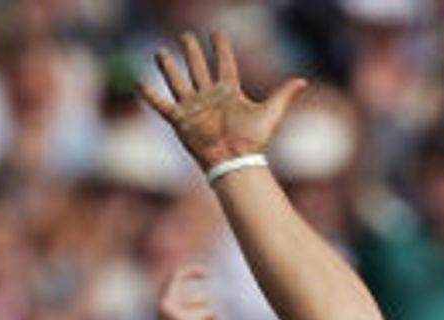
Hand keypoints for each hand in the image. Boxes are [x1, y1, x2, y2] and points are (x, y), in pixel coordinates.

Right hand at [136, 29, 304, 173]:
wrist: (235, 162)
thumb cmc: (252, 141)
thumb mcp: (270, 113)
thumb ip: (283, 94)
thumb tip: (303, 81)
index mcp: (229, 91)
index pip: (225, 63)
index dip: (221, 47)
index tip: (217, 33)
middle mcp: (209, 96)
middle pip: (198, 67)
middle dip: (192, 51)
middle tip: (186, 36)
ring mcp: (194, 107)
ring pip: (178, 81)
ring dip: (169, 66)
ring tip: (161, 52)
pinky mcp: (181, 120)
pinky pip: (162, 105)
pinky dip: (150, 95)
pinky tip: (139, 82)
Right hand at [150, 265, 213, 319]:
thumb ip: (190, 311)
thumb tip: (212, 312)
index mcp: (163, 300)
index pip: (176, 277)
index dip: (191, 272)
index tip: (206, 273)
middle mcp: (167, 304)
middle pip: (203, 300)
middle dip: (205, 315)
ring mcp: (177, 314)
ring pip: (207, 313)